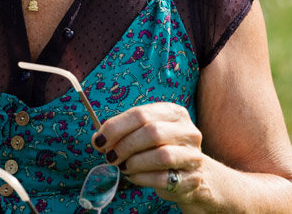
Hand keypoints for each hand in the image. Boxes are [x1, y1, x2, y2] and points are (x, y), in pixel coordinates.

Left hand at [92, 102, 209, 205]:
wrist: (191, 176)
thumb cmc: (161, 150)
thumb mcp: (145, 134)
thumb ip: (124, 132)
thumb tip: (98, 138)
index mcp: (173, 112)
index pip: (141, 114)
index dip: (116, 127)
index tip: (100, 140)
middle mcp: (187, 131)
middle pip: (152, 132)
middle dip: (124, 146)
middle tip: (110, 156)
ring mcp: (193, 155)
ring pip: (161, 155)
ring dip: (134, 163)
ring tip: (123, 167)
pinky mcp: (192, 178)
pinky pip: (162, 178)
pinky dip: (141, 178)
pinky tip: (134, 176)